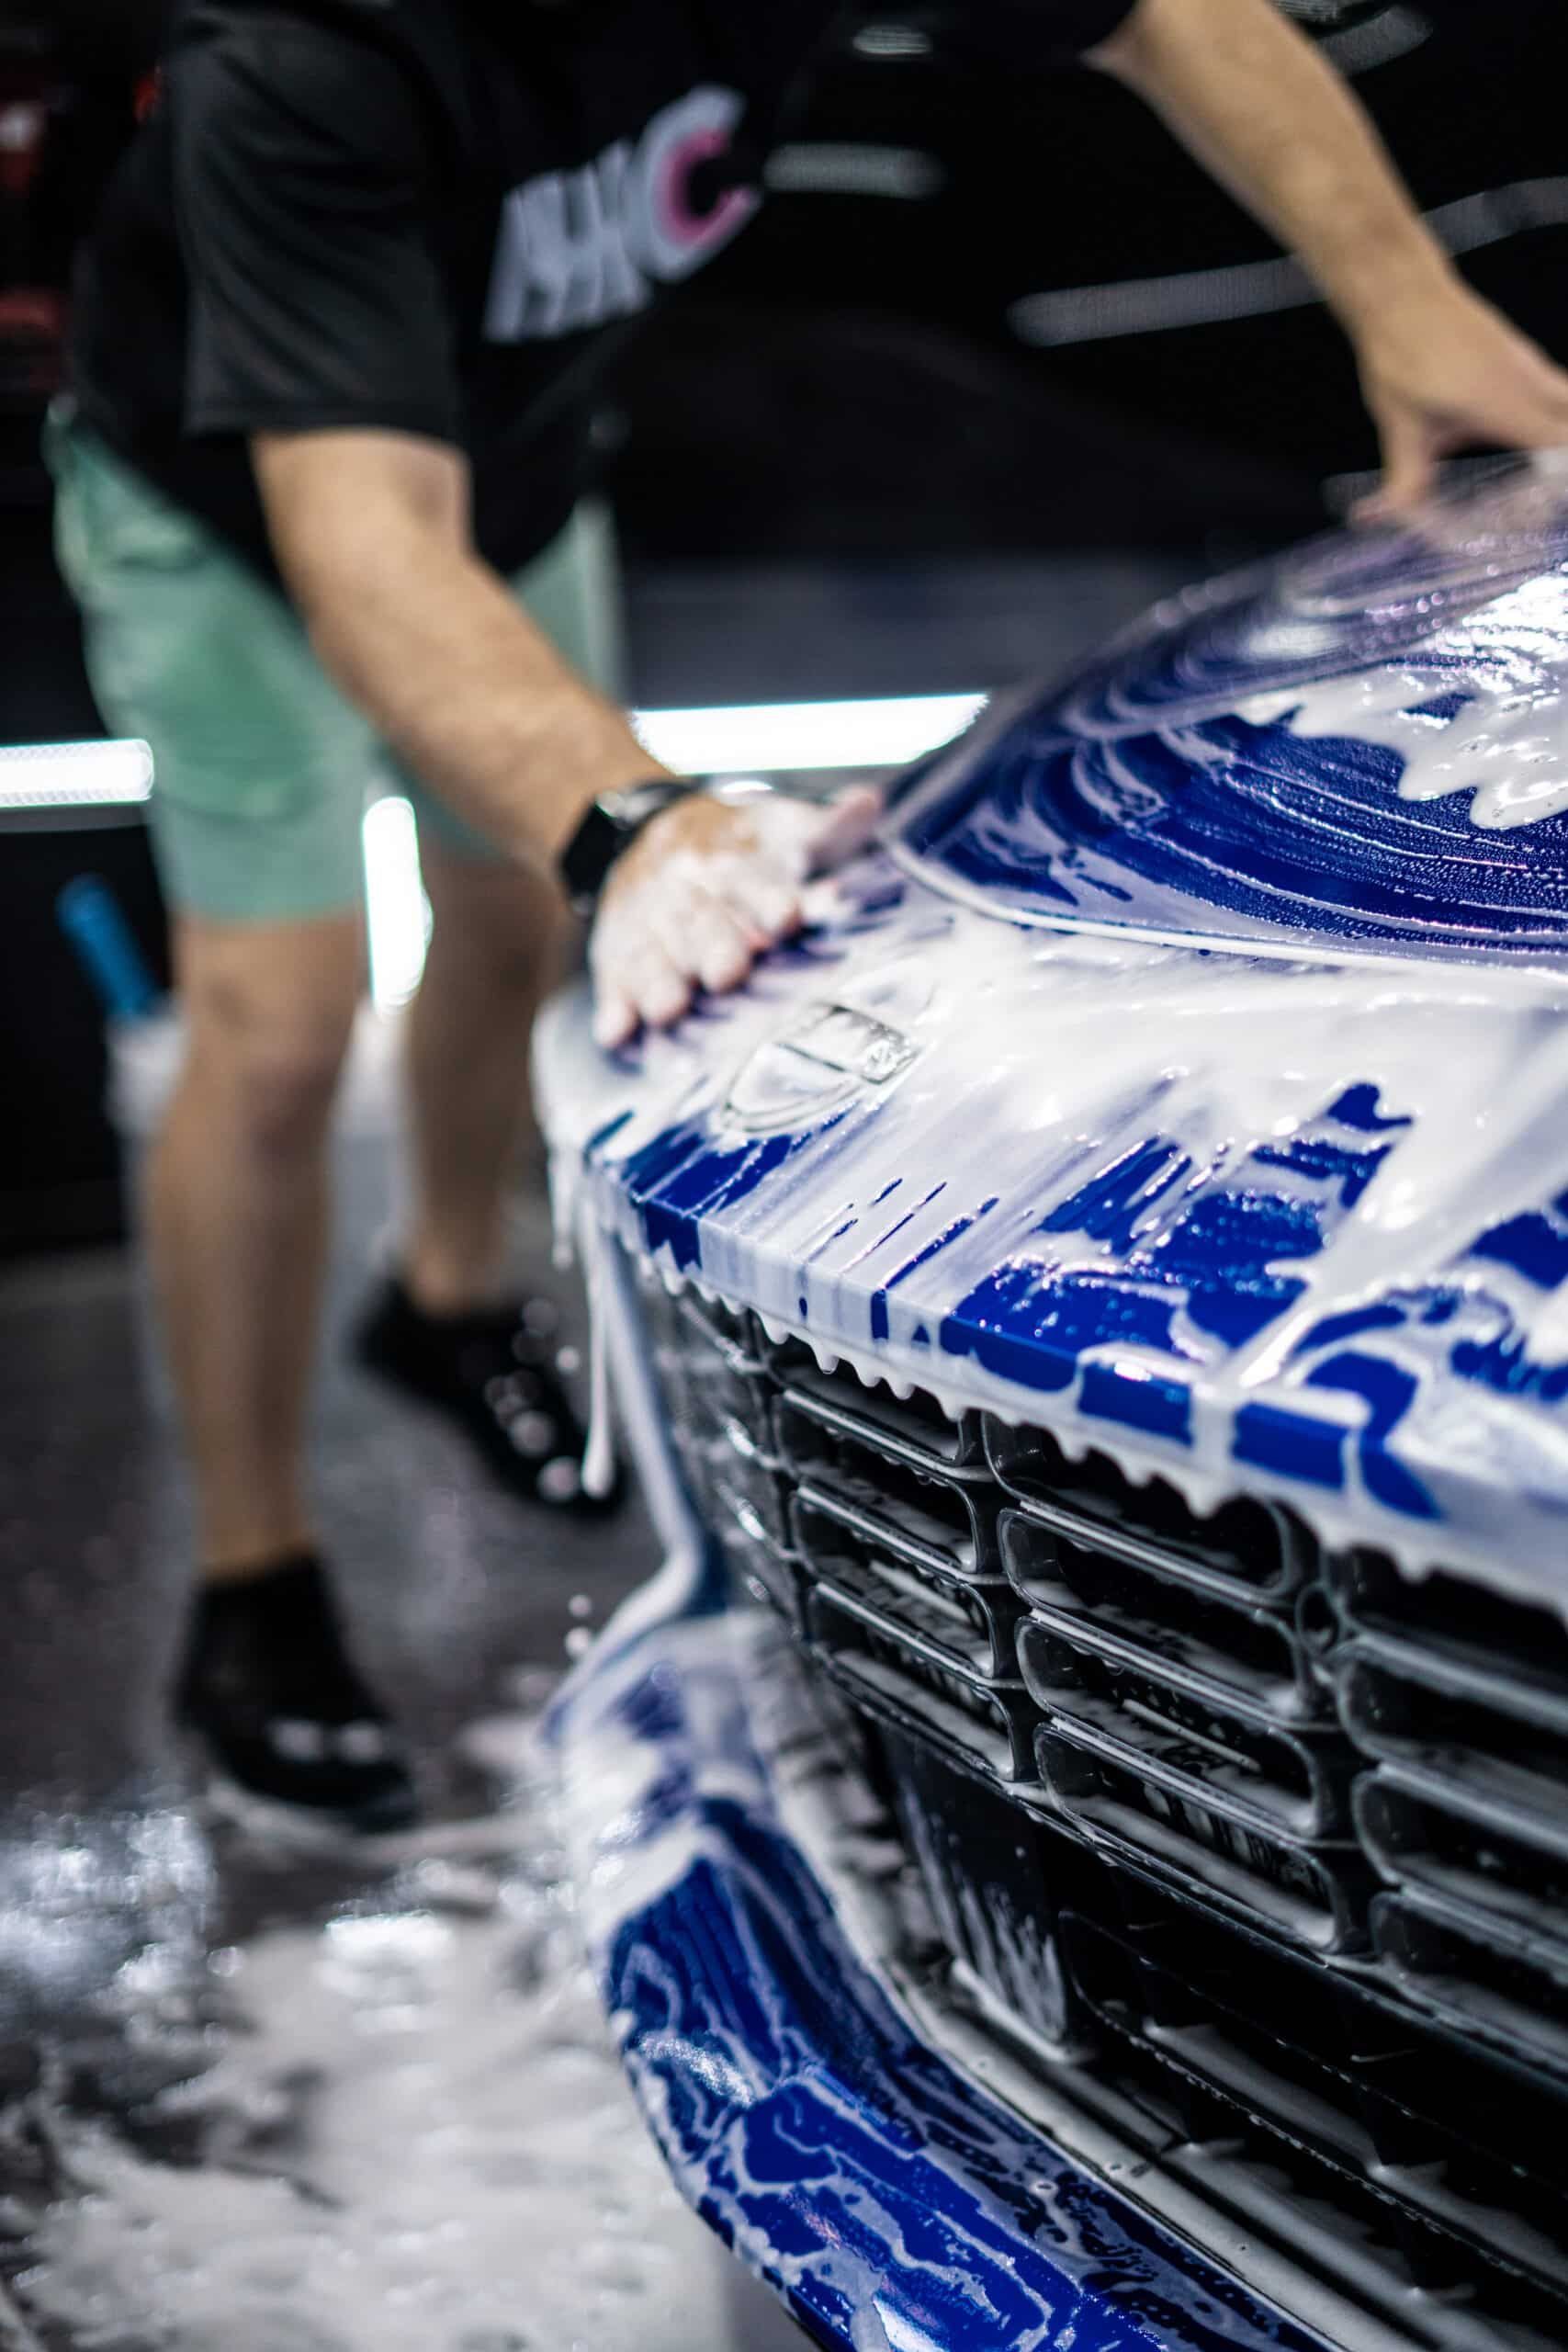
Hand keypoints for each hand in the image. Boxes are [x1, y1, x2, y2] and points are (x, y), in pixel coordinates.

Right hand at [589, 784, 882, 1047]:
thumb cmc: (741, 847)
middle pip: (701, 923)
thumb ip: (830, 829)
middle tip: (728, 974)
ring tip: (671, 1009)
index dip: (770, 901)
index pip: (753, 883)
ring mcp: (648, 925)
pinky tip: (617, 1034)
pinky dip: (614, 1008)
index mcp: (735, 865)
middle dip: (714, 948)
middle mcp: (688, 895)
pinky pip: (612, 981)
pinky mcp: (616, 952)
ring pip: (652, 954)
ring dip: (660, 982)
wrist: (649, 829)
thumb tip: (870, 802)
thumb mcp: (783, 829)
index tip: (788, 917)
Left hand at [1355, 281, 1567, 519]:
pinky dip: (1551, 413)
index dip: (1559, 476)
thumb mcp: (1402, 428)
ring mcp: (1528, 363)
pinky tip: (1526, 435)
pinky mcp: (1519, 353)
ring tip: (1540, 469)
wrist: (1401, 294)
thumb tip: (1394, 517)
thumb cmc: (1402, 357)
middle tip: (1545, 490)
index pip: (1559, 445)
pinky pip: (1553, 386)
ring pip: (1566, 401)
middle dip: (1562, 458)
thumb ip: (1408, 478)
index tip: (1546, 498)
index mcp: (1503, 406)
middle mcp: (1527, 382)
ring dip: (1558, 432)